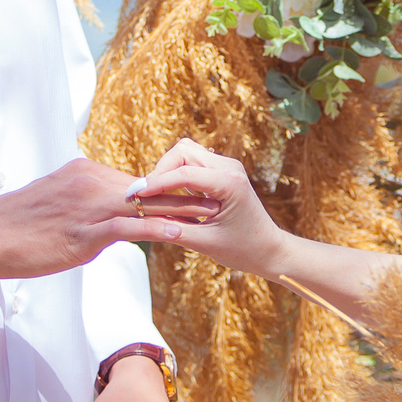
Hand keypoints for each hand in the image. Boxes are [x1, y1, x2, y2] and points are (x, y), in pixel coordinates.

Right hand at [0, 158, 218, 280]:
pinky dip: (161, 229)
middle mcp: (90, 181)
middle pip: (149, 187)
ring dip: (183, 209)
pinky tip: (185, 234)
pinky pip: (131, 227)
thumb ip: (82, 209)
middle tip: (221, 198)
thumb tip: (101, 223)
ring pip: (146, 204)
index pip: (135, 181)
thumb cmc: (12, 228)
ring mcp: (88, 205)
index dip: (168, 189)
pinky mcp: (84, 230)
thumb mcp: (54, 209)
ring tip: (216, 214)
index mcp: (84, 174)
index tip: (198, 192)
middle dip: (185, 194)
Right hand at [130, 138, 291, 278]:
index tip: (133, 195)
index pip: (183, 172)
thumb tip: (142, 218)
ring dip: (167, 170)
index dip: (154, 183)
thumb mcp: (204, 243)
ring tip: (154, 196)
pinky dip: (177, 173)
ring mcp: (228, 166)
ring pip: (186, 152)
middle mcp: (230, 168)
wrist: (268, 249)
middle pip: (182, 151)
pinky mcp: (224, 171)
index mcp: (229, 183)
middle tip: (144, 196)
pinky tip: (169, 195)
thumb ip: (173, 228)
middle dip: (159, 171)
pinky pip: (193, 161)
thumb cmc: (242, 250)